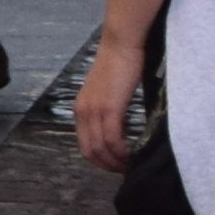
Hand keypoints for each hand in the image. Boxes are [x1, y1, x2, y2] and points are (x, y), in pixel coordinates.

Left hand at [74, 33, 141, 171]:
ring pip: (101, 149)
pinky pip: (113, 139)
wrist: (122, 44)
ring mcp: (94, 110)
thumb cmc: (120, 64)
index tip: (115, 164)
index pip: (84, 144)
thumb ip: (109, 108)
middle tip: (124, 170)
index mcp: (81, 108)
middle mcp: (83, 111)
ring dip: (116, 162)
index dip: (99, 159)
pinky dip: (122, 152)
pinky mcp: (109, 108)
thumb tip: (120, 126)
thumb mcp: (108, 91)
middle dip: (107, 166)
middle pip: (89, 151)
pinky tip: (132, 154)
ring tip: (130, 165)